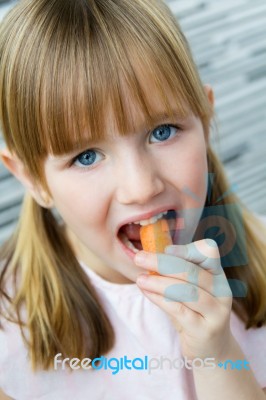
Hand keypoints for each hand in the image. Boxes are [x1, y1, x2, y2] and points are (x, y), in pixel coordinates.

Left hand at [134, 239, 232, 359]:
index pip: (208, 253)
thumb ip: (176, 274)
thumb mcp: (191, 290)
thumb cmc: (195, 313)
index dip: (186, 249)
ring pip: (187, 291)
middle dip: (163, 262)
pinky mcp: (205, 330)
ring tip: (140, 279)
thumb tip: (148, 256)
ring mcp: (216, 312)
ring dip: (159, 282)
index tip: (165, 249)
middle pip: (192, 271)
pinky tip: (146, 292)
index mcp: (218, 275)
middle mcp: (222, 291)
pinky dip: (160, 299)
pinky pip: (179, 311)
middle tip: (139, 258)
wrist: (212, 349)